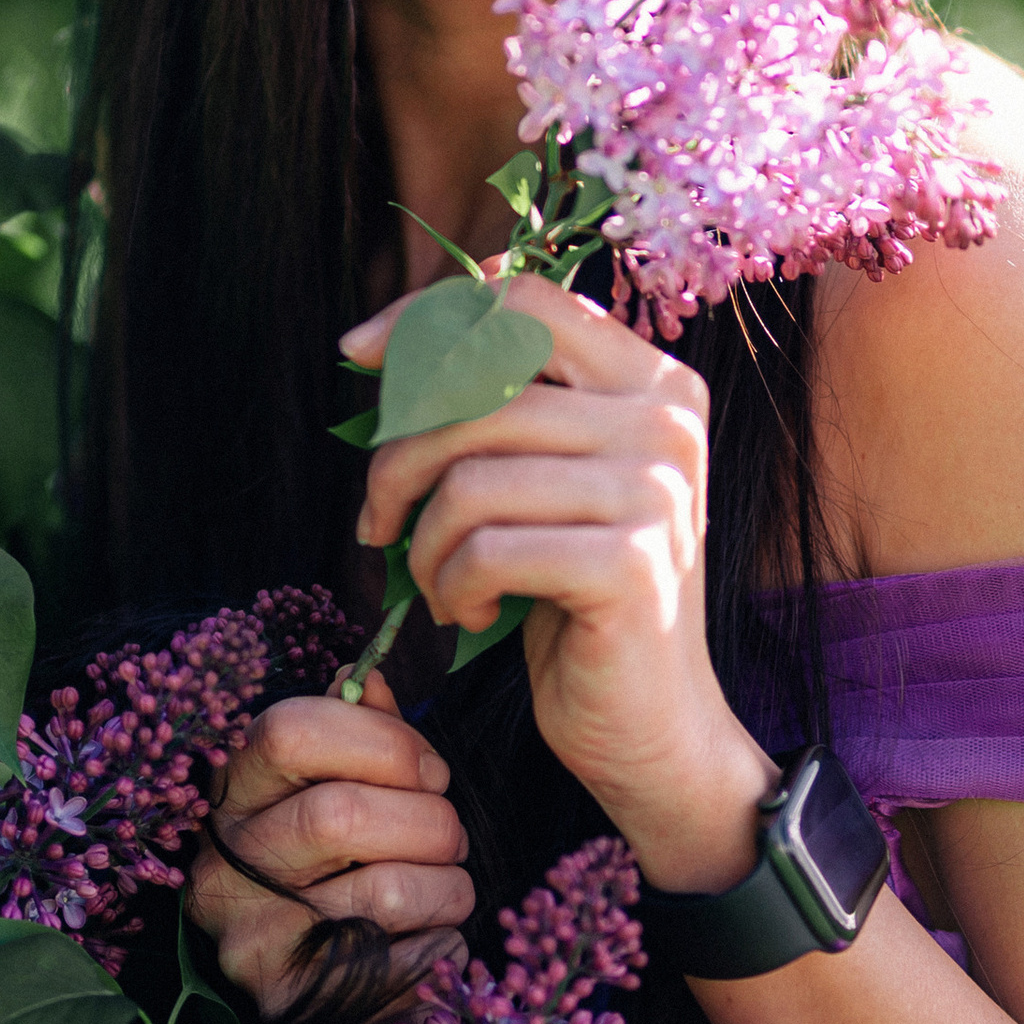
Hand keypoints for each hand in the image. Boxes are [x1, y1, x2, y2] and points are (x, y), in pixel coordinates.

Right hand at [186, 678, 472, 1018]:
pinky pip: (407, 960)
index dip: (383, 741)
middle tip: (448, 835)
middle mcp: (225, 861)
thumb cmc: (321, 860)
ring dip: (448, 887)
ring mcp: (251, 934)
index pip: (291, 731)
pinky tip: (426, 939)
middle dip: (430, 821)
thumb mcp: (322, 784)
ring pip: (388, 891)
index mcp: (233, 792)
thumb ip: (350, 729)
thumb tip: (367, 677)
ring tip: (443, 889)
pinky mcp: (293, 997)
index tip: (427, 770)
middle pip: (342, 815)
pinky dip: (442, 944)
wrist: (292, 974)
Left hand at [346, 271, 774, 890]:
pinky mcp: (631, 563)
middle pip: (477, 390)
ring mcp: (656, 490)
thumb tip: (389, 342)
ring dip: (422, 541)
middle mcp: (666, 420)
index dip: (426, 317)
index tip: (357, 356)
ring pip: (470, 476)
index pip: (522, 300)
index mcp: (651, 380)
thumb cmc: (575, 597)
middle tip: (377, 522)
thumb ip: (500, 402)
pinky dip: (452, 588)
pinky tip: (473, 613)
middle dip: (397, 459)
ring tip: (435, 582)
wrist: (650, 723)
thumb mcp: (543, 480)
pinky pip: (485, 548)